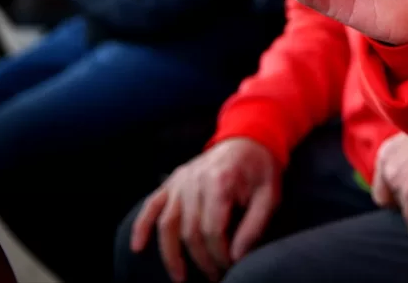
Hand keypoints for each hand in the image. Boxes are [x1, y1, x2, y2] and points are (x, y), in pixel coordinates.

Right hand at [130, 138, 279, 282]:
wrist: (248, 139)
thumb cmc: (260, 169)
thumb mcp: (270, 194)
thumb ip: (255, 225)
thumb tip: (237, 255)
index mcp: (220, 180)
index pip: (212, 229)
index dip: (219, 253)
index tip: (230, 265)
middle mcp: (195, 180)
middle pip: (190, 230)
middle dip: (201, 259)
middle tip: (214, 275)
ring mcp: (180, 180)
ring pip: (167, 224)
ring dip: (171, 254)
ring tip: (180, 277)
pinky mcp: (172, 181)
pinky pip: (152, 205)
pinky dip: (142, 226)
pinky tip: (138, 248)